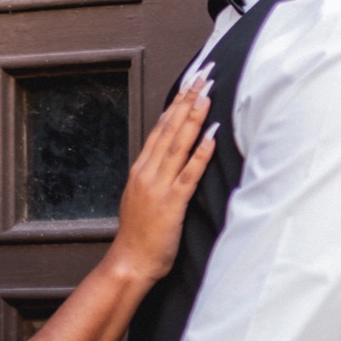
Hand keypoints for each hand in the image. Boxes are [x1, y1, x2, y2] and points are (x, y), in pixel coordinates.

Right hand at [106, 82, 215, 284]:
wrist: (129, 263)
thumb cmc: (138, 237)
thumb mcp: (140, 198)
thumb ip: (153, 177)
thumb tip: (167, 159)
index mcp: (141, 170)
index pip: (160, 129)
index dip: (175, 104)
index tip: (188, 83)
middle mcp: (148, 173)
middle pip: (169, 130)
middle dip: (186, 101)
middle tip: (202, 77)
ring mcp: (159, 188)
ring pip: (178, 146)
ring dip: (193, 119)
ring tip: (206, 96)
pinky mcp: (171, 204)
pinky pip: (188, 175)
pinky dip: (200, 154)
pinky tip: (210, 137)